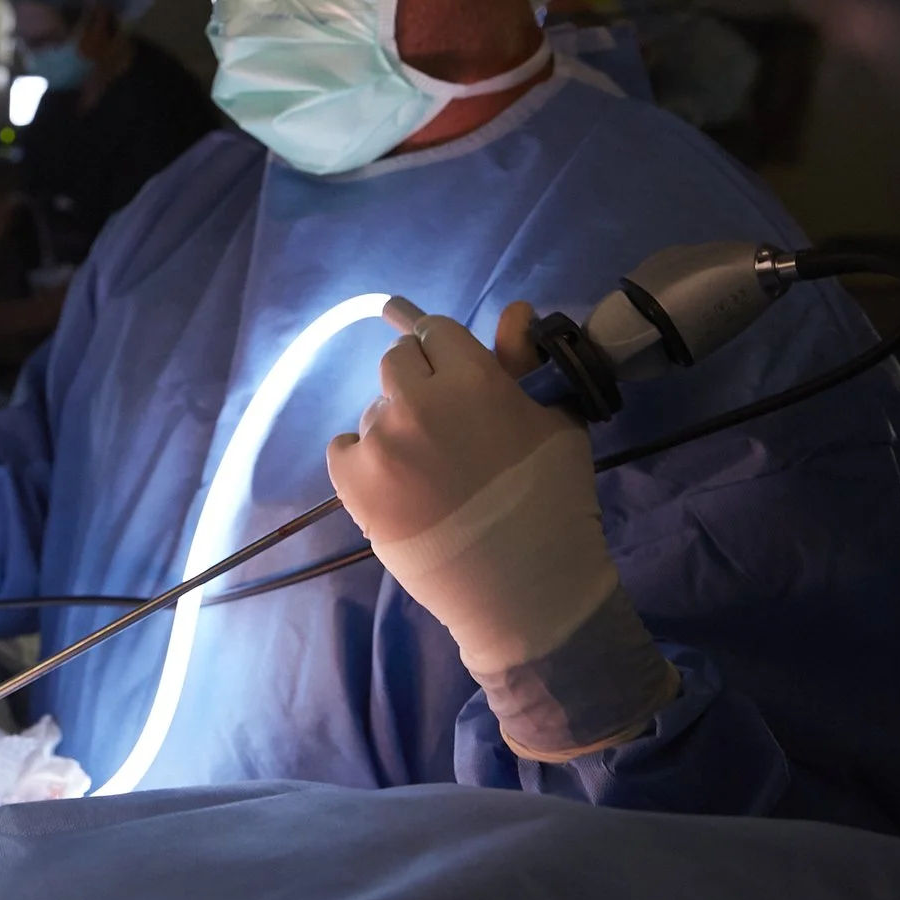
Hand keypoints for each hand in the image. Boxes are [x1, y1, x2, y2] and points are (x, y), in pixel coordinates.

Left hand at [327, 300, 614, 675]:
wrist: (523, 589)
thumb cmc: (553, 503)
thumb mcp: (556, 424)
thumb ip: (525, 363)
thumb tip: (513, 310)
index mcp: (473, 378)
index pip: (435, 330)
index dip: (444, 351)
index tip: (448, 371)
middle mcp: (419, 400)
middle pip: (397, 361)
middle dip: (418, 382)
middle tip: (443, 425)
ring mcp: (381, 441)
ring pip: (373, 409)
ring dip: (395, 427)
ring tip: (428, 471)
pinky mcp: (353, 481)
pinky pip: (343, 447)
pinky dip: (363, 461)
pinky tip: (397, 487)